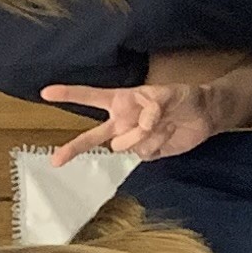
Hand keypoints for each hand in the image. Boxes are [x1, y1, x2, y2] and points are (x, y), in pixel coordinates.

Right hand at [43, 82, 218, 163]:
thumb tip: (143, 121)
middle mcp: (122, 121)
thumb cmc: (184, 97)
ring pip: (124, 145)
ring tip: (164, 123)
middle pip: (93, 136)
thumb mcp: (170, 93)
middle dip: (74, 148)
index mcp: (122, 101)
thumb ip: (154, 105)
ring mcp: (133, 139)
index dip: (69, 94)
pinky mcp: (146, 153)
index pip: (91, 97)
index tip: (46, 92)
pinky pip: (143, 154)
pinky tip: (168, 134)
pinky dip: (157, 144)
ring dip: (143, 135)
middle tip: (55, 160)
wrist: (204, 117)